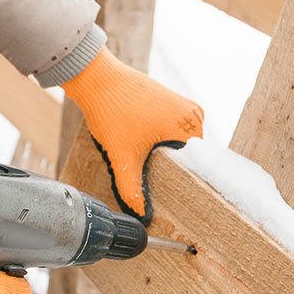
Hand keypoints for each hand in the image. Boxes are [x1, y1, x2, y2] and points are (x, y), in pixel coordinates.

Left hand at [62, 46, 202, 222]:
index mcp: (191, 125)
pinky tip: (144, 149)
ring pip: (176, 144)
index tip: (175, 198)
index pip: (197, 166)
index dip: (184, 183)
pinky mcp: (168, 101)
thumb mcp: (123, 156)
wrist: (95, 78)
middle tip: (157, 187)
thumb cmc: (112, 111)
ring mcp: (181, 105)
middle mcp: (193, 113)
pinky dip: (158, 141)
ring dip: (163, 156)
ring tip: (148, 168)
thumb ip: (132, 189)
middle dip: (171, 170)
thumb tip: (140, 215)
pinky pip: (170, 130)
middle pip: (186, 156)